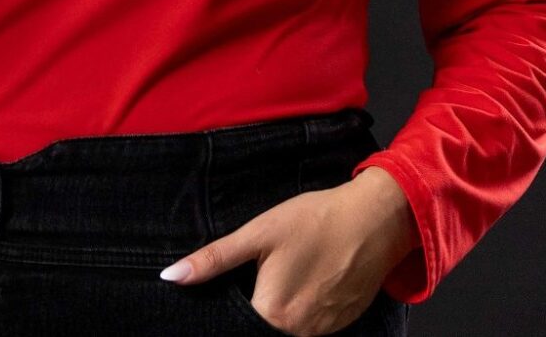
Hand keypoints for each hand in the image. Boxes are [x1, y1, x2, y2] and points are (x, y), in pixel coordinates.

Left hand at [158, 167, 416, 335]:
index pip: (235, 321)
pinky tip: (305, 280)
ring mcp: (323, 331)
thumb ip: (213, 260)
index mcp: (273, 313)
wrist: (375, 219)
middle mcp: (298, 332)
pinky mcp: (341, 323)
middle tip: (262, 273)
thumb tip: (170, 277)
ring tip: (285, 274)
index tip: (235, 283)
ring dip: (279, 309)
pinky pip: (311, 326)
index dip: (227, 305)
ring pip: (286, 328)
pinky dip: (302, 309)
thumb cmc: (315, 220)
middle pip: (261, 325)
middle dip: (254, 305)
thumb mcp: (258, 232)